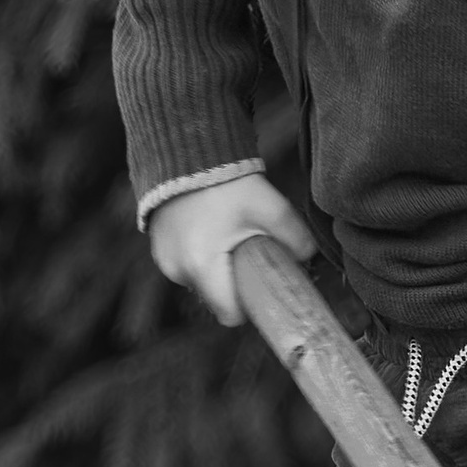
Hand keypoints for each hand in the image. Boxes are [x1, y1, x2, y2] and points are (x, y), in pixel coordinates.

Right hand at [146, 168, 314, 323]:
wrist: (189, 151)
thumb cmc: (228, 182)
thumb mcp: (271, 208)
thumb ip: (296, 238)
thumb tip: (308, 259)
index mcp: (202, 267)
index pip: (230, 314)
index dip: (251, 305)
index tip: (263, 284)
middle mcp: (177, 269)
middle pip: (217, 298)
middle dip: (236, 282)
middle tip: (251, 251)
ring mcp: (163, 259)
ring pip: (202, 281)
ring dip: (218, 269)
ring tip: (229, 235)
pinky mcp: (158, 247)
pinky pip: (186, 265)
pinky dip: (202, 255)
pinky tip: (213, 229)